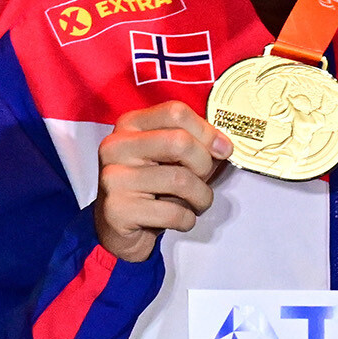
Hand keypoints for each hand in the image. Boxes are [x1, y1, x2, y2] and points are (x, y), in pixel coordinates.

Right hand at [93, 102, 229, 263]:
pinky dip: (188, 220)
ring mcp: (113, 178)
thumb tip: (223, 146)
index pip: (176, 112)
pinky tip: (180, 219)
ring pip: (181, 180)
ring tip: (196, 203)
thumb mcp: (168, 157)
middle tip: (204, 180)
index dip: (207, 131)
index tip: (222, 149)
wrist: (116, 226)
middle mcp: (116, 146)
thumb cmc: (150, 187)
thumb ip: (194, 143)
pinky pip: (173, 213)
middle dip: (204, 165)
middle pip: (180, 142)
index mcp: (130, 124)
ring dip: (201, 197)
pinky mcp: (117, 210)